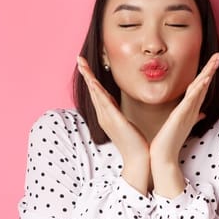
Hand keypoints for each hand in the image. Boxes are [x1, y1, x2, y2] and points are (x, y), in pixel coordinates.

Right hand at [77, 56, 150, 193]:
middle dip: (85, 74)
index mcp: (107, 116)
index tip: (86, 66)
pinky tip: (94, 81)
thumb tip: (122, 110)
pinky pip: (104, 102)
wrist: (139, 159)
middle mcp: (104, 115)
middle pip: (92, 90)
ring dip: (88, 77)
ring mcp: (107, 118)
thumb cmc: (136, 144)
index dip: (91, 79)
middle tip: (78, 59)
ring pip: (95, 93)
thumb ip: (123, 116)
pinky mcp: (114, 120)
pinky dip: (98, 90)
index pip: (97, 93)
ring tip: (82, 64)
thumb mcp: (128, 126)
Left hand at [149, 52, 218, 196]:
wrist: (164, 155)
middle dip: (211, 69)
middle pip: (204, 85)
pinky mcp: (181, 117)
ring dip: (207, 75)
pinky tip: (203, 80)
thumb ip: (193, 117)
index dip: (208, 74)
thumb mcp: (182, 124)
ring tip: (214, 61)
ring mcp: (187, 112)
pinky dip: (198, 90)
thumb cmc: (171, 140)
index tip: (213, 61)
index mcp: (190, 109)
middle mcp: (192, 109)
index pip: (201, 87)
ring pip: (200, 89)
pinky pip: (192, 100)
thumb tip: (202, 113)